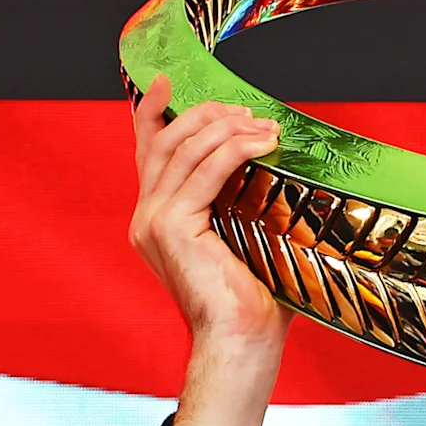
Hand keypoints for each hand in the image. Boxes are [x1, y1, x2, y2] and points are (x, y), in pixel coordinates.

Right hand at [129, 78, 287, 425]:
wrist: (243, 343)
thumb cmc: (256, 301)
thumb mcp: (249, 237)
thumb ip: (246, 199)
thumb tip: (280, 162)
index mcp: (156, 221)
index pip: (148, 152)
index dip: (153, 111)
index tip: (167, 81)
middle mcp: (146, 218)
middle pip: (166, 140)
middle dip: (206, 115)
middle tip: (247, 111)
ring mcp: (153, 221)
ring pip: (184, 149)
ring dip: (226, 127)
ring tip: (264, 125)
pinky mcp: (171, 227)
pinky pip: (204, 171)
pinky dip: (234, 149)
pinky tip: (262, 142)